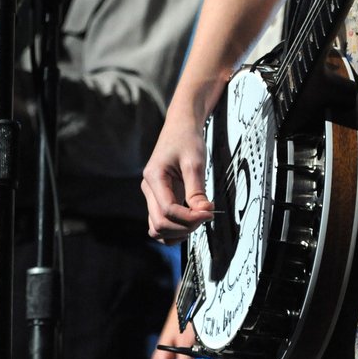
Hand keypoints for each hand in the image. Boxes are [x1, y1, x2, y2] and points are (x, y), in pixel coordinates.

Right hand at [142, 116, 214, 243]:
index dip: (189, 217)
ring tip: (198, 220)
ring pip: (157, 229)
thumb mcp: (194, 161)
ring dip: (178, 231)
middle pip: (160, 224)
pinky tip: (191, 222)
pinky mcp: (159, 198)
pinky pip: (161, 223)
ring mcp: (151, 195)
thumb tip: (204, 213)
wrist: (181, 126)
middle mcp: (148, 189)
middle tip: (206, 216)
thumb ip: (197, 190)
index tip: (209, 213)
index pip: (168, 210)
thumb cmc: (187, 139)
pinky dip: (174, 228)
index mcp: (154, 177)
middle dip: (184, 227)